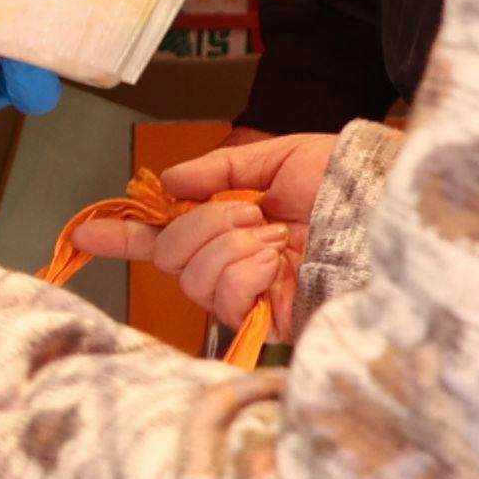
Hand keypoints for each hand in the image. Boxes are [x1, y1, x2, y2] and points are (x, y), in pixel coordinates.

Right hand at [64, 130, 341, 328]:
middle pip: (169, 257)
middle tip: (247, 212)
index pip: (166, 235)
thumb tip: (170, 182)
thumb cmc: (352, 184)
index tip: (86, 233)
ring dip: (229, 243)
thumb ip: (219, 170)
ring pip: (191, 275)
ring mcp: (250, 294)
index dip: (124, 236)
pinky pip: (223, 295)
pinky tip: (277, 260)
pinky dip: (245, 268)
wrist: (392, 213)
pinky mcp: (267, 319)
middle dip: (199, 225)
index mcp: (235, 227)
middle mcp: (236, 264)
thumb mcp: (281, 158)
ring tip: (273, 235)